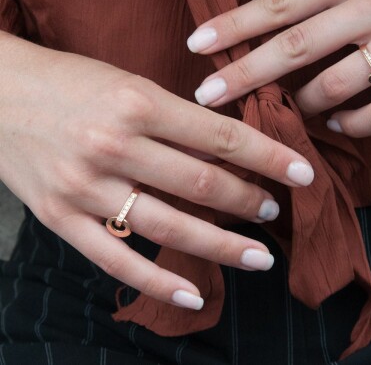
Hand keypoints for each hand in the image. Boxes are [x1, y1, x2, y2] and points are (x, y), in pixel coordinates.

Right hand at [0, 32, 313, 309]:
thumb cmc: (70, 81)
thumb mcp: (129, 82)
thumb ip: (175, 115)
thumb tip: (225, 145)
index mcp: (137, 102)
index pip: (222, 136)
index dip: (270, 156)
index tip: (302, 173)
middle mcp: (114, 146)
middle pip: (202, 184)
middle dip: (249, 202)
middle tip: (274, 212)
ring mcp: (86, 188)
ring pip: (169, 227)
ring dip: (221, 246)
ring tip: (258, 256)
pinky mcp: (62, 218)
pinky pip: (116, 260)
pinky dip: (157, 283)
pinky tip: (193, 294)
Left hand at [187, 0, 370, 136]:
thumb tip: (266, 33)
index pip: (281, 3)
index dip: (236, 24)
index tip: (198, 44)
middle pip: (296, 46)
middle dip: (246, 74)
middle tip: (208, 95)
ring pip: (334, 86)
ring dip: (305, 104)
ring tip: (297, 109)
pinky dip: (351, 124)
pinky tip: (339, 122)